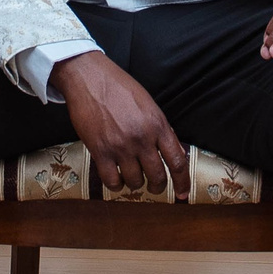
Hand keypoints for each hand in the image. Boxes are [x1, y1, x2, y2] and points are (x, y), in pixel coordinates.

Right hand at [49, 51, 186, 196]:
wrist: (90, 78)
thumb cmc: (119, 88)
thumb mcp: (149, 104)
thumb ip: (161, 128)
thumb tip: (174, 151)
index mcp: (158, 124)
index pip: (178, 162)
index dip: (182, 183)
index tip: (182, 195)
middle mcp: (142, 138)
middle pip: (157, 176)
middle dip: (157, 186)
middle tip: (153, 186)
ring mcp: (121, 146)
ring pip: (135, 181)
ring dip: (135, 184)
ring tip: (132, 178)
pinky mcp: (100, 150)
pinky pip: (112, 180)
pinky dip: (116, 185)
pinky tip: (116, 179)